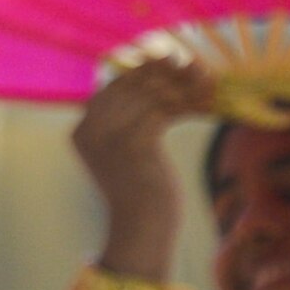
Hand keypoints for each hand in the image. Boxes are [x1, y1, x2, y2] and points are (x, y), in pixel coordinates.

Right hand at [71, 36, 218, 278]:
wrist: (142, 229)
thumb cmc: (142, 191)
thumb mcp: (130, 149)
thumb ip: (132, 116)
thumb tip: (159, 73)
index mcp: (82, 130)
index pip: (114, 86)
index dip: (144, 70)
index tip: (172, 60)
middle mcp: (89, 130)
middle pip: (133, 85)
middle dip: (168, 73)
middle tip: (196, 65)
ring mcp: (109, 136)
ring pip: (152, 94)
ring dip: (184, 85)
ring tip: (208, 80)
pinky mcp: (134, 143)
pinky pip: (165, 109)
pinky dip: (189, 102)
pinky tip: (208, 99)